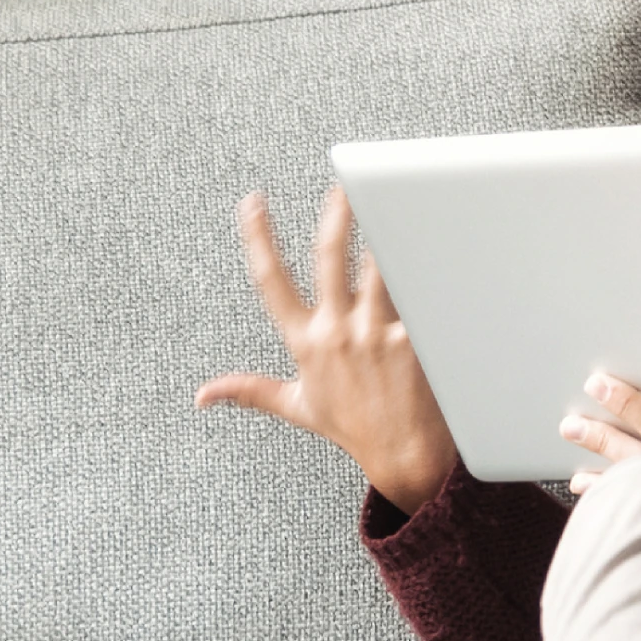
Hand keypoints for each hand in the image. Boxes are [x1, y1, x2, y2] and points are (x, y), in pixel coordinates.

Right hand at [196, 189, 457, 516]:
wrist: (405, 455)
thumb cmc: (355, 427)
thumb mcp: (298, 406)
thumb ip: (250, 391)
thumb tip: (203, 394)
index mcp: (306, 342)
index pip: (272, 282)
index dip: (258, 240)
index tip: (252, 204)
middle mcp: (338, 333)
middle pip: (331, 259)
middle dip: (335, 217)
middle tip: (343, 184)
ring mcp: (377, 334)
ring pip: (379, 267)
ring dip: (385, 234)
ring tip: (396, 202)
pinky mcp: (414, 339)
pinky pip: (418, 293)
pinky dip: (425, 269)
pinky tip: (437, 243)